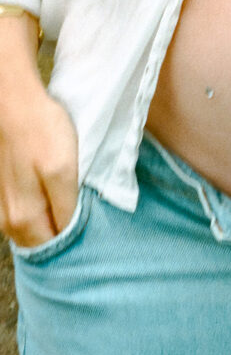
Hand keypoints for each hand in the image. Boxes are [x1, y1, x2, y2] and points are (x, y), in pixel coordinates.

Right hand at [0, 79, 78, 247]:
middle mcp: (10, 223)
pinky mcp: (5, 196)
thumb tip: (68, 233)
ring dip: (52, 229)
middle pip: (43, 245)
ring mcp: (4, 210)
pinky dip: (41, 217)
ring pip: (33, 233)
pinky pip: (26, 218)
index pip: (55, 248)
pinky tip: (54, 202)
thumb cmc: (42, 133)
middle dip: (65, 240)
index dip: (77, 245)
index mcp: (25, 220)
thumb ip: (65, 207)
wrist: (16, 106)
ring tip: (75, 214)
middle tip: (91, 229)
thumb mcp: (63, 170)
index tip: (96, 237)